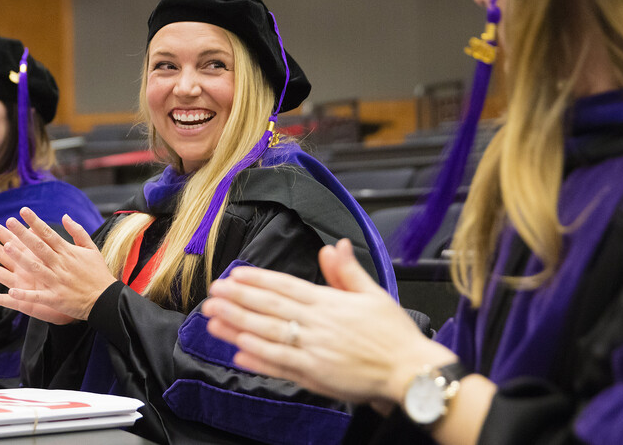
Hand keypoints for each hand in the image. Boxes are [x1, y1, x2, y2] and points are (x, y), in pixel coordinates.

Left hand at [0, 208, 114, 322]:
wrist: (107, 300)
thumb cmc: (98, 274)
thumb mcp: (92, 248)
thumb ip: (77, 231)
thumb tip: (65, 216)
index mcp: (68, 252)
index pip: (48, 233)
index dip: (35, 221)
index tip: (23, 211)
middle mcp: (61, 265)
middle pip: (39, 247)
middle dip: (23, 234)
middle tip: (9, 222)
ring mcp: (58, 282)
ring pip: (36, 268)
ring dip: (21, 258)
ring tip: (6, 247)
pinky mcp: (56, 298)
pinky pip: (38, 296)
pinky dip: (25, 295)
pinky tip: (11, 291)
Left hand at [202, 239, 456, 404]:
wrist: (410, 371)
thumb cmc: (394, 336)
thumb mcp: (374, 294)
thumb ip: (348, 272)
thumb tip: (335, 247)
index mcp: (330, 303)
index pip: (285, 286)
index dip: (257, 280)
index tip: (234, 275)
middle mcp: (317, 325)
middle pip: (269, 308)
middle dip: (237, 300)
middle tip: (212, 293)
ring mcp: (313, 350)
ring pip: (268, 335)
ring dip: (237, 326)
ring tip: (212, 319)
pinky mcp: (314, 375)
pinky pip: (280, 364)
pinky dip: (257, 358)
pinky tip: (237, 352)